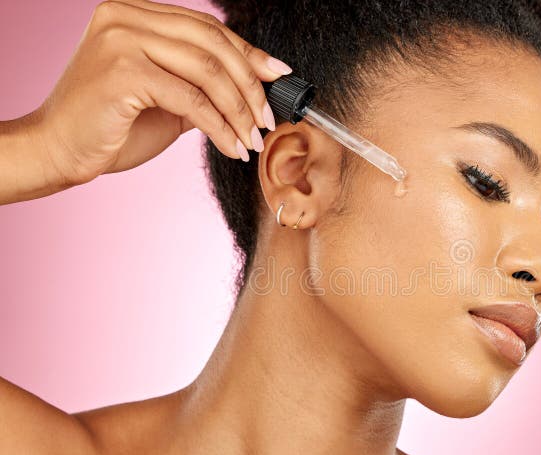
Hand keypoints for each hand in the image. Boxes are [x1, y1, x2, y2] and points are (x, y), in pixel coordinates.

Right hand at [30, 0, 290, 188]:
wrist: (58, 151)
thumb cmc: (109, 126)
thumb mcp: (164, 98)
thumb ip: (199, 85)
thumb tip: (253, 88)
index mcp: (133, 14)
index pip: (206, 27)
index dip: (248, 52)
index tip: (278, 76)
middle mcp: (125, 17)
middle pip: (212, 44)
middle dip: (250, 84)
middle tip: (269, 117)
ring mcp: (121, 40)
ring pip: (207, 71)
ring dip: (239, 110)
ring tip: (253, 137)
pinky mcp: (122, 71)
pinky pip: (191, 99)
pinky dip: (220, 126)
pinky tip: (232, 146)